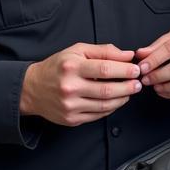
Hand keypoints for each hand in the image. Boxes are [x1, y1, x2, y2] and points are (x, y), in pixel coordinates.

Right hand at [20, 43, 139, 126]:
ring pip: (105, 105)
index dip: (124, 70)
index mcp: (71, 67)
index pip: (104, 69)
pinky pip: (98, 115)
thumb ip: (103, 51)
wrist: (31, 88)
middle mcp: (70, 87)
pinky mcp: (71, 119)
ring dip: (123, 98)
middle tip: (138, 83)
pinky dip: (111, 108)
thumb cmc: (57, 67)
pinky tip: (116, 100)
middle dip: (128, 87)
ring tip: (130, 91)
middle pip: (107, 90)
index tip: (135, 70)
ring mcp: (70, 105)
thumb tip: (127, 55)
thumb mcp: (76, 50)